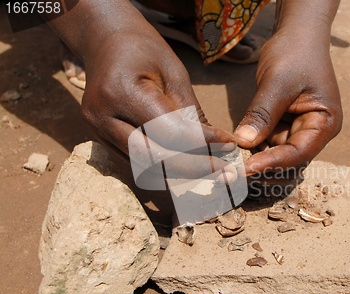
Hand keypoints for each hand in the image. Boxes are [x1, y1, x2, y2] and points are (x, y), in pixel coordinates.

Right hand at [80, 28, 237, 180]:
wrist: (104, 41)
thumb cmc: (144, 50)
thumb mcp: (175, 73)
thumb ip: (191, 111)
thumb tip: (216, 146)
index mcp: (123, 92)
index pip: (171, 132)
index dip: (205, 143)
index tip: (230, 145)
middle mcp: (104, 117)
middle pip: (156, 159)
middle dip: (196, 168)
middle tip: (226, 171)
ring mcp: (98, 132)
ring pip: (146, 168)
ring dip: (182, 174)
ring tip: (212, 170)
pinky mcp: (100, 140)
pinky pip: (137, 164)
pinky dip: (164, 168)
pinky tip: (189, 165)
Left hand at [234, 28, 342, 179]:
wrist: (298, 35)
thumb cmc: (295, 53)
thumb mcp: (277, 82)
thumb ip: (262, 113)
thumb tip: (244, 142)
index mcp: (325, 123)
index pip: (299, 152)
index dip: (273, 162)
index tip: (247, 168)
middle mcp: (314, 132)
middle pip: (290, 161)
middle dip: (265, 167)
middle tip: (236, 169)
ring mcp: (298, 130)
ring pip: (277, 156)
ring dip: (257, 159)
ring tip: (233, 160)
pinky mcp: (283, 126)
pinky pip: (268, 144)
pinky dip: (254, 148)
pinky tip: (237, 148)